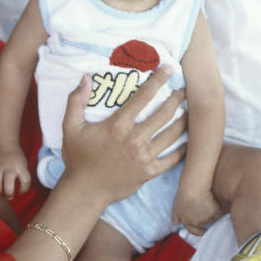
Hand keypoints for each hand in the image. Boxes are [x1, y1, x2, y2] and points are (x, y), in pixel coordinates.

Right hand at [0, 145, 31, 198]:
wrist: (4, 143)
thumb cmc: (15, 156)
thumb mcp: (23, 164)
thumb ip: (22, 175)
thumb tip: (20, 189)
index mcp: (20, 167)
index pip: (26, 181)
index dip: (25, 189)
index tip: (21, 192)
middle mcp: (10, 167)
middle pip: (9, 185)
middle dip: (9, 193)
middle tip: (9, 196)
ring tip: (0, 192)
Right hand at [60, 68, 186, 205]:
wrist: (85, 191)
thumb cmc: (77, 158)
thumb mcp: (70, 127)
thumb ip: (76, 101)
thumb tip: (86, 78)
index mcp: (118, 126)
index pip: (142, 97)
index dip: (157, 81)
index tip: (169, 69)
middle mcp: (134, 139)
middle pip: (163, 114)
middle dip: (177, 99)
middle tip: (185, 91)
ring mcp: (144, 157)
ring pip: (171, 135)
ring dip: (184, 121)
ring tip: (191, 112)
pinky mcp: (149, 172)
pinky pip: (172, 159)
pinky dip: (184, 150)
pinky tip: (190, 141)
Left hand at [172, 186, 222, 235]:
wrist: (193, 188)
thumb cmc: (183, 195)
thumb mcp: (176, 206)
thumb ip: (175, 216)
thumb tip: (174, 224)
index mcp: (187, 222)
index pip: (194, 232)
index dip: (199, 232)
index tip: (204, 230)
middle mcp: (197, 223)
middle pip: (204, 224)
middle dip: (206, 219)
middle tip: (206, 211)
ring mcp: (206, 219)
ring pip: (212, 218)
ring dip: (211, 213)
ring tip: (207, 202)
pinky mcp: (215, 213)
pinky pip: (218, 213)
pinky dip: (217, 209)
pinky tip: (213, 201)